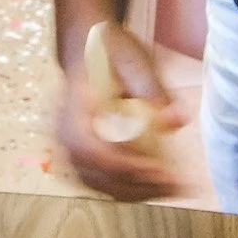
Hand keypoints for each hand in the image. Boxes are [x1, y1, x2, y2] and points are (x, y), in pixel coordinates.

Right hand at [58, 21, 187, 199]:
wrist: (87, 46)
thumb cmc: (113, 52)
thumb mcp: (136, 61)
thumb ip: (155, 91)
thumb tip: (175, 122)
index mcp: (74, 102)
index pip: (87, 145)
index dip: (120, 164)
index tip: (155, 170)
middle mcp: (62, 126)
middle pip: (91, 171)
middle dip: (134, 186)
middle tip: (173, 186)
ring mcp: (64, 141)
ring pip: (93, 180)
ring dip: (131, 191)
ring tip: (170, 189)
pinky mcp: (74, 151)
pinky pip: (94, 179)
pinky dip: (123, 188)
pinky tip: (152, 187)